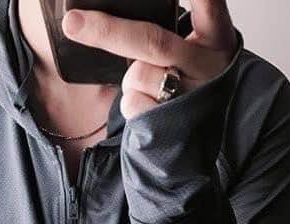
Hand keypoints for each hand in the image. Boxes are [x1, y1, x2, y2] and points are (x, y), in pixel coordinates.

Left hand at [61, 0, 237, 119]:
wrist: (194, 143)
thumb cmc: (184, 87)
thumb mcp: (189, 54)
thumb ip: (162, 33)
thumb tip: (95, 25)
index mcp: (217, 38)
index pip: (209, 3)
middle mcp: (210, 65)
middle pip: (152, 41)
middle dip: (107, 31)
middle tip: (72, 23)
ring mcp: (192, 97)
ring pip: (138, 75)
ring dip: (131, 80)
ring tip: (150, 87)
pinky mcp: (172, 124)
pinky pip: (133, 103)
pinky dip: (131, 103)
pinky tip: (149, 108)